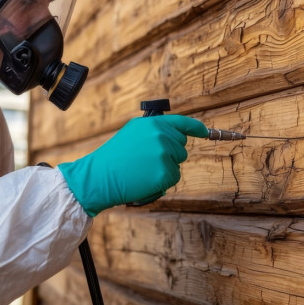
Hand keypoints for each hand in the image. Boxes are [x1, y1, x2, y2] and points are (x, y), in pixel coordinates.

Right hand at [58, 115, 207, 215]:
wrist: (99, 176)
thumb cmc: (114, 156)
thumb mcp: (133, 133)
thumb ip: (154, 130)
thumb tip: (173, 133)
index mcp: (154, 124)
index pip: (183, 123)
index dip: (196, 128)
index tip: (204, 132)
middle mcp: (162, 136)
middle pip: (181, 146)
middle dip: (169, 154)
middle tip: (146, 160)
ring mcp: (164, 155)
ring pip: (177, 163)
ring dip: (165, 168)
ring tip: (143, 169)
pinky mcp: (164, 174)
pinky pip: (173, 177)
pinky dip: (162, 181)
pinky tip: (145, 179)